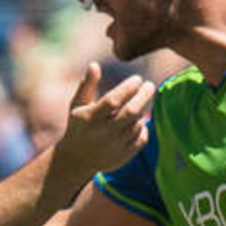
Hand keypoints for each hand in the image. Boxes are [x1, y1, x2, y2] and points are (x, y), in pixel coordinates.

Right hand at [53, 63, 153, 180]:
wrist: (76, 160)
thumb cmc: (79, 125)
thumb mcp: (77, 105)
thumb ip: (86, 85)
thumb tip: (95, 65)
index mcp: (90, 118)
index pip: (113, 100)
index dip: (128, 88)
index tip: (137, 79)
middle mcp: (102, 134)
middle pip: (131, 113)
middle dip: (144, 96)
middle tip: (150, 85)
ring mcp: (113, 147)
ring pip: (137, 124)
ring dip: (142, 111)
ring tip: (140, 102)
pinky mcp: (122, 158)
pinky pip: (141, 139)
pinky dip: (143, 127)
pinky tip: (138, 121)